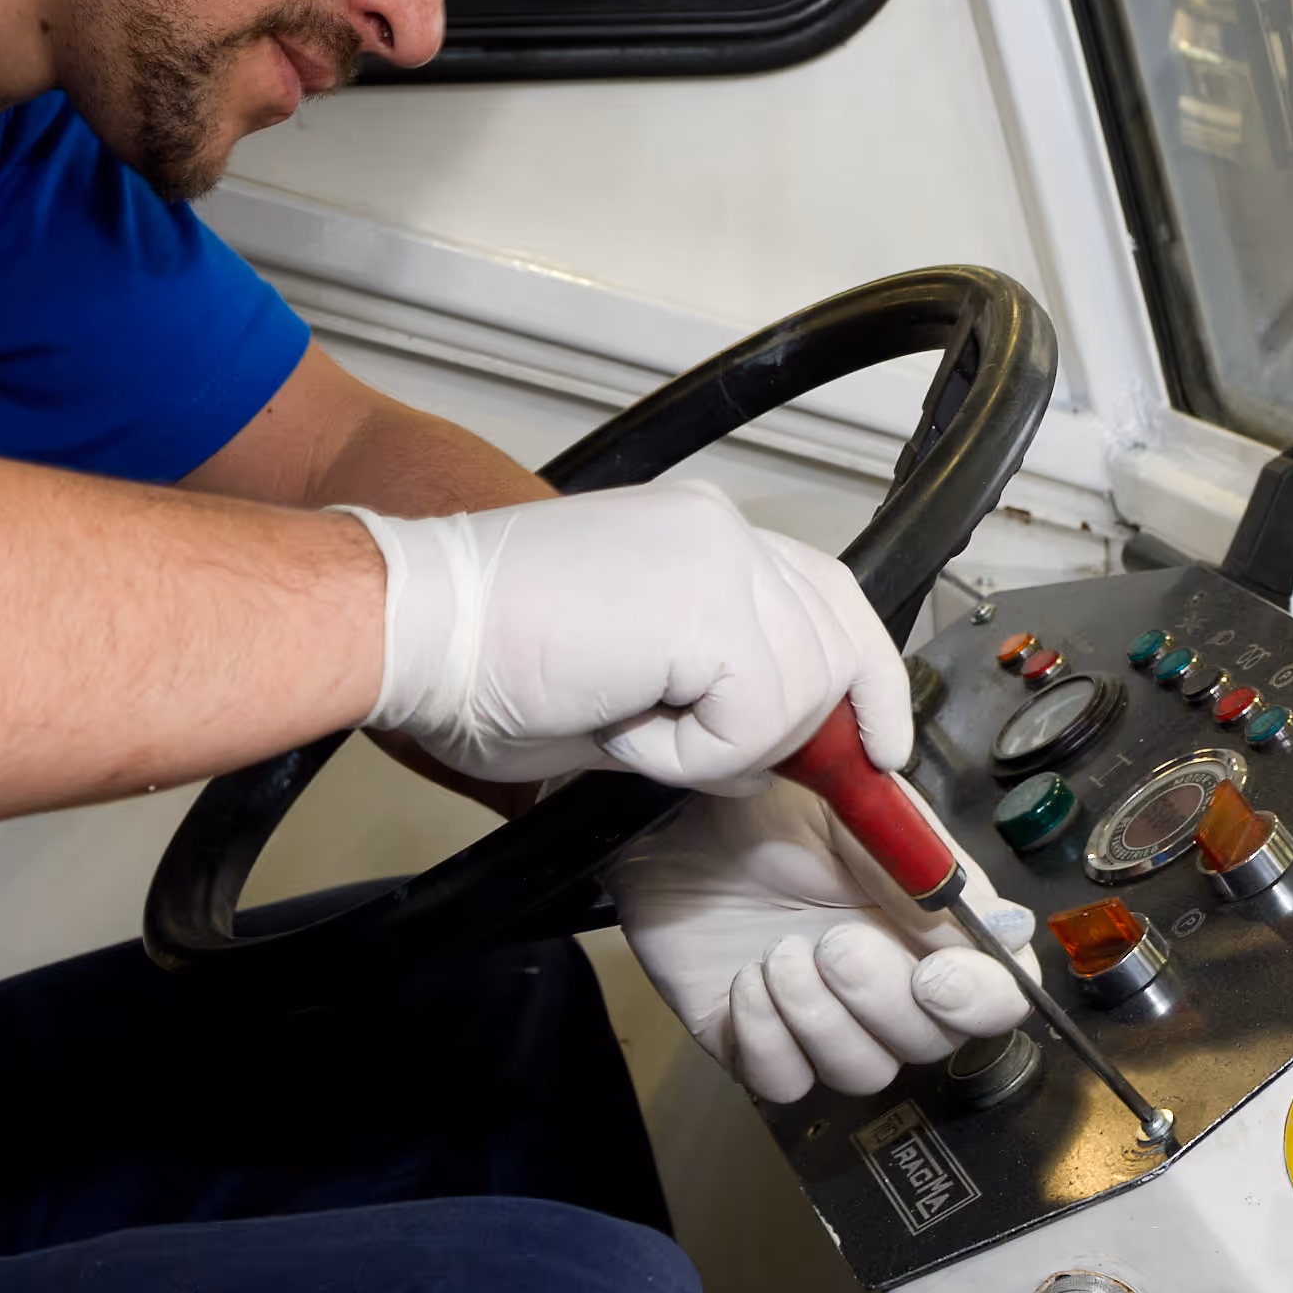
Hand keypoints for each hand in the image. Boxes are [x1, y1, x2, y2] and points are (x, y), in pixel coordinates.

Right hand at [339, 479, 908, 792]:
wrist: (411, 624)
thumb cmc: (480, 659)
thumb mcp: (627, 679)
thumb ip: (707, 693)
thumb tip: (765, 753)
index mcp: (701, 536)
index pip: (830, 596)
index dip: (865, 678)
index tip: (881, 747)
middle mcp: (720, 531)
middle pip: (840, 641)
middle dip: (802, 730)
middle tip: (713, 761)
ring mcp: (719, 559)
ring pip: (803, 692)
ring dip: (718, 744)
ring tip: (625, 724)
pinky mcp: (707, 607)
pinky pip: (755, 720)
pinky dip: (691, 756)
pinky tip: (621, 727)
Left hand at [613, 780, 1034, 1103]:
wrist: (669, 820)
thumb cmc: (765, 807)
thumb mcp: (857, 818)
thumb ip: (929, 876)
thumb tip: (1012, 930)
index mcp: (924, 926)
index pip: (994, 996)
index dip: (979, 1002)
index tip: (936, 979)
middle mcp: (883, 980)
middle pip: (928, 1044)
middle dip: (883, 1000)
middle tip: (833, 943)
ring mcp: (819, 1016)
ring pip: (861, 1071)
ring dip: (822, 1019)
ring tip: (778, 954)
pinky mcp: (755, 1040)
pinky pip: (786, 1082)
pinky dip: (769, 1040)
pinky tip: (745, 982)